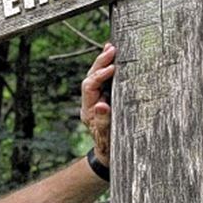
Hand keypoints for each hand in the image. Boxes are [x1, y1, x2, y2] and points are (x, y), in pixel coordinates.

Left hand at [80, 43, 115, 165]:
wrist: (110, 155)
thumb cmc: (110, 147)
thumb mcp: (108, 137)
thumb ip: (104, 122)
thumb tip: (101, 105)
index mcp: (88, 110)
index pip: (89, 87)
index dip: (99, 76)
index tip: (113, 68)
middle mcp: (90, 102)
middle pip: (90, 77)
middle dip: (100, 62)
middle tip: (111, 49)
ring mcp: (97, 100)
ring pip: (96, 77)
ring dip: (103, 62)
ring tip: (111, 47)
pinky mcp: (105, 99)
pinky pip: (104, 81)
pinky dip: (108, 68)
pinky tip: (114, 57)